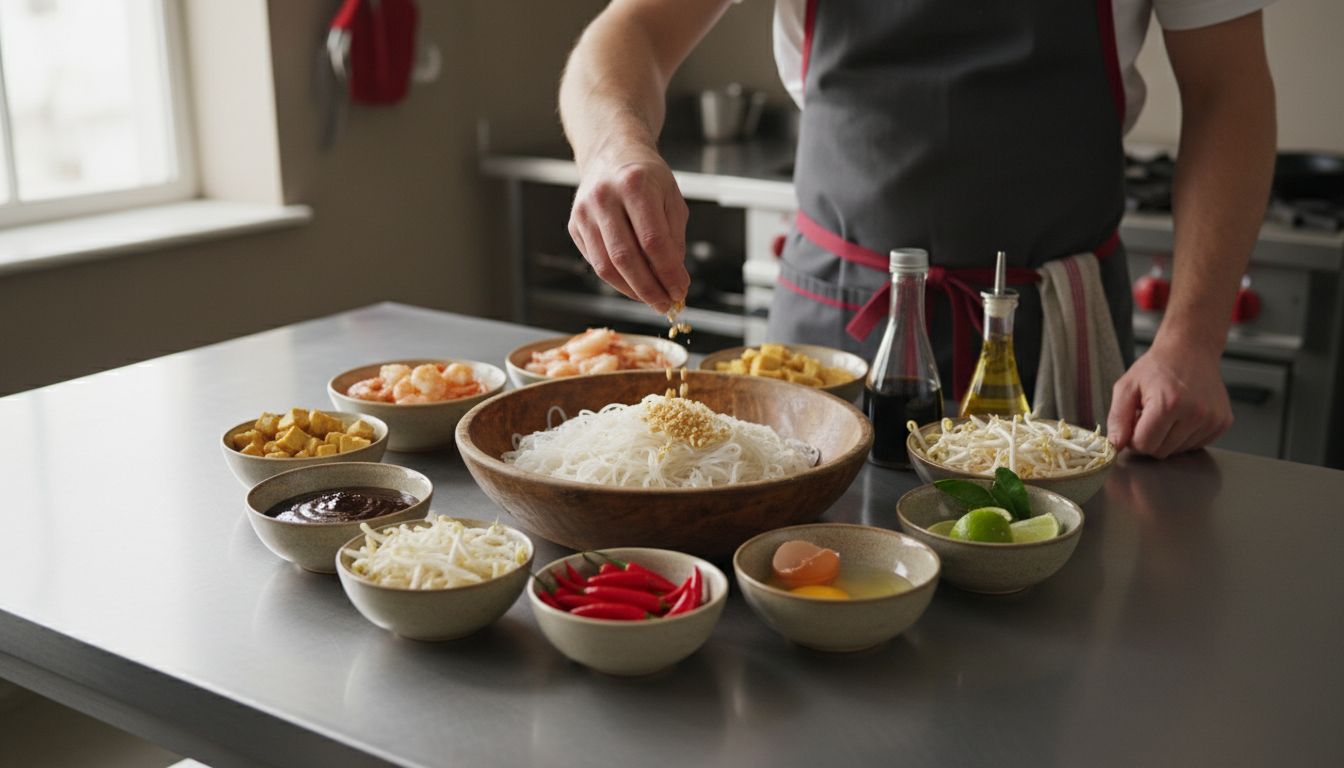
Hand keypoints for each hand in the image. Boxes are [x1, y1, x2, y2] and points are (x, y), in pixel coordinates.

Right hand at [568, 144, 689, 313]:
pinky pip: (595, 263)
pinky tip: (634, 284)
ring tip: (652, 299)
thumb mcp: (671, 198)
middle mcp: (604, 197)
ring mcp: (584, 212)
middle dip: (649, 288)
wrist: (611, 154)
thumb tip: (674, 279)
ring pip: (606, 266)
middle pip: (626, 258)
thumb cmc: (646, 176)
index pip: (653, 241)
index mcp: (634, 185)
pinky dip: (617, 280)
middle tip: (666, 304)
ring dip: (632, 290)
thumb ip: (674, 238)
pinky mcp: (574, 226)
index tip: (681, 290)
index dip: (668, 272)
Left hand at [1107, 343, 1232, 458]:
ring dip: (1168, 437)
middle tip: (1151, 414)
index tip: (1136, 420)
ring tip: (1168, 412)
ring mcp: (1213, 420)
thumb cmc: (1158, 367)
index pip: (1144, 445)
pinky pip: (1195, 445)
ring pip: (1178, 451)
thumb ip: (1117, 418)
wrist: (1191, 349)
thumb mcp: (1126, 386)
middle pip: (1161, 451)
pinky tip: (1183, 415)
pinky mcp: (1223, 422)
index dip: (1134, 437)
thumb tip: (1115, 445)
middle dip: (1150, 437)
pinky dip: (1185, 435)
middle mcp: (1195, 414)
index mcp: (1169, 404)